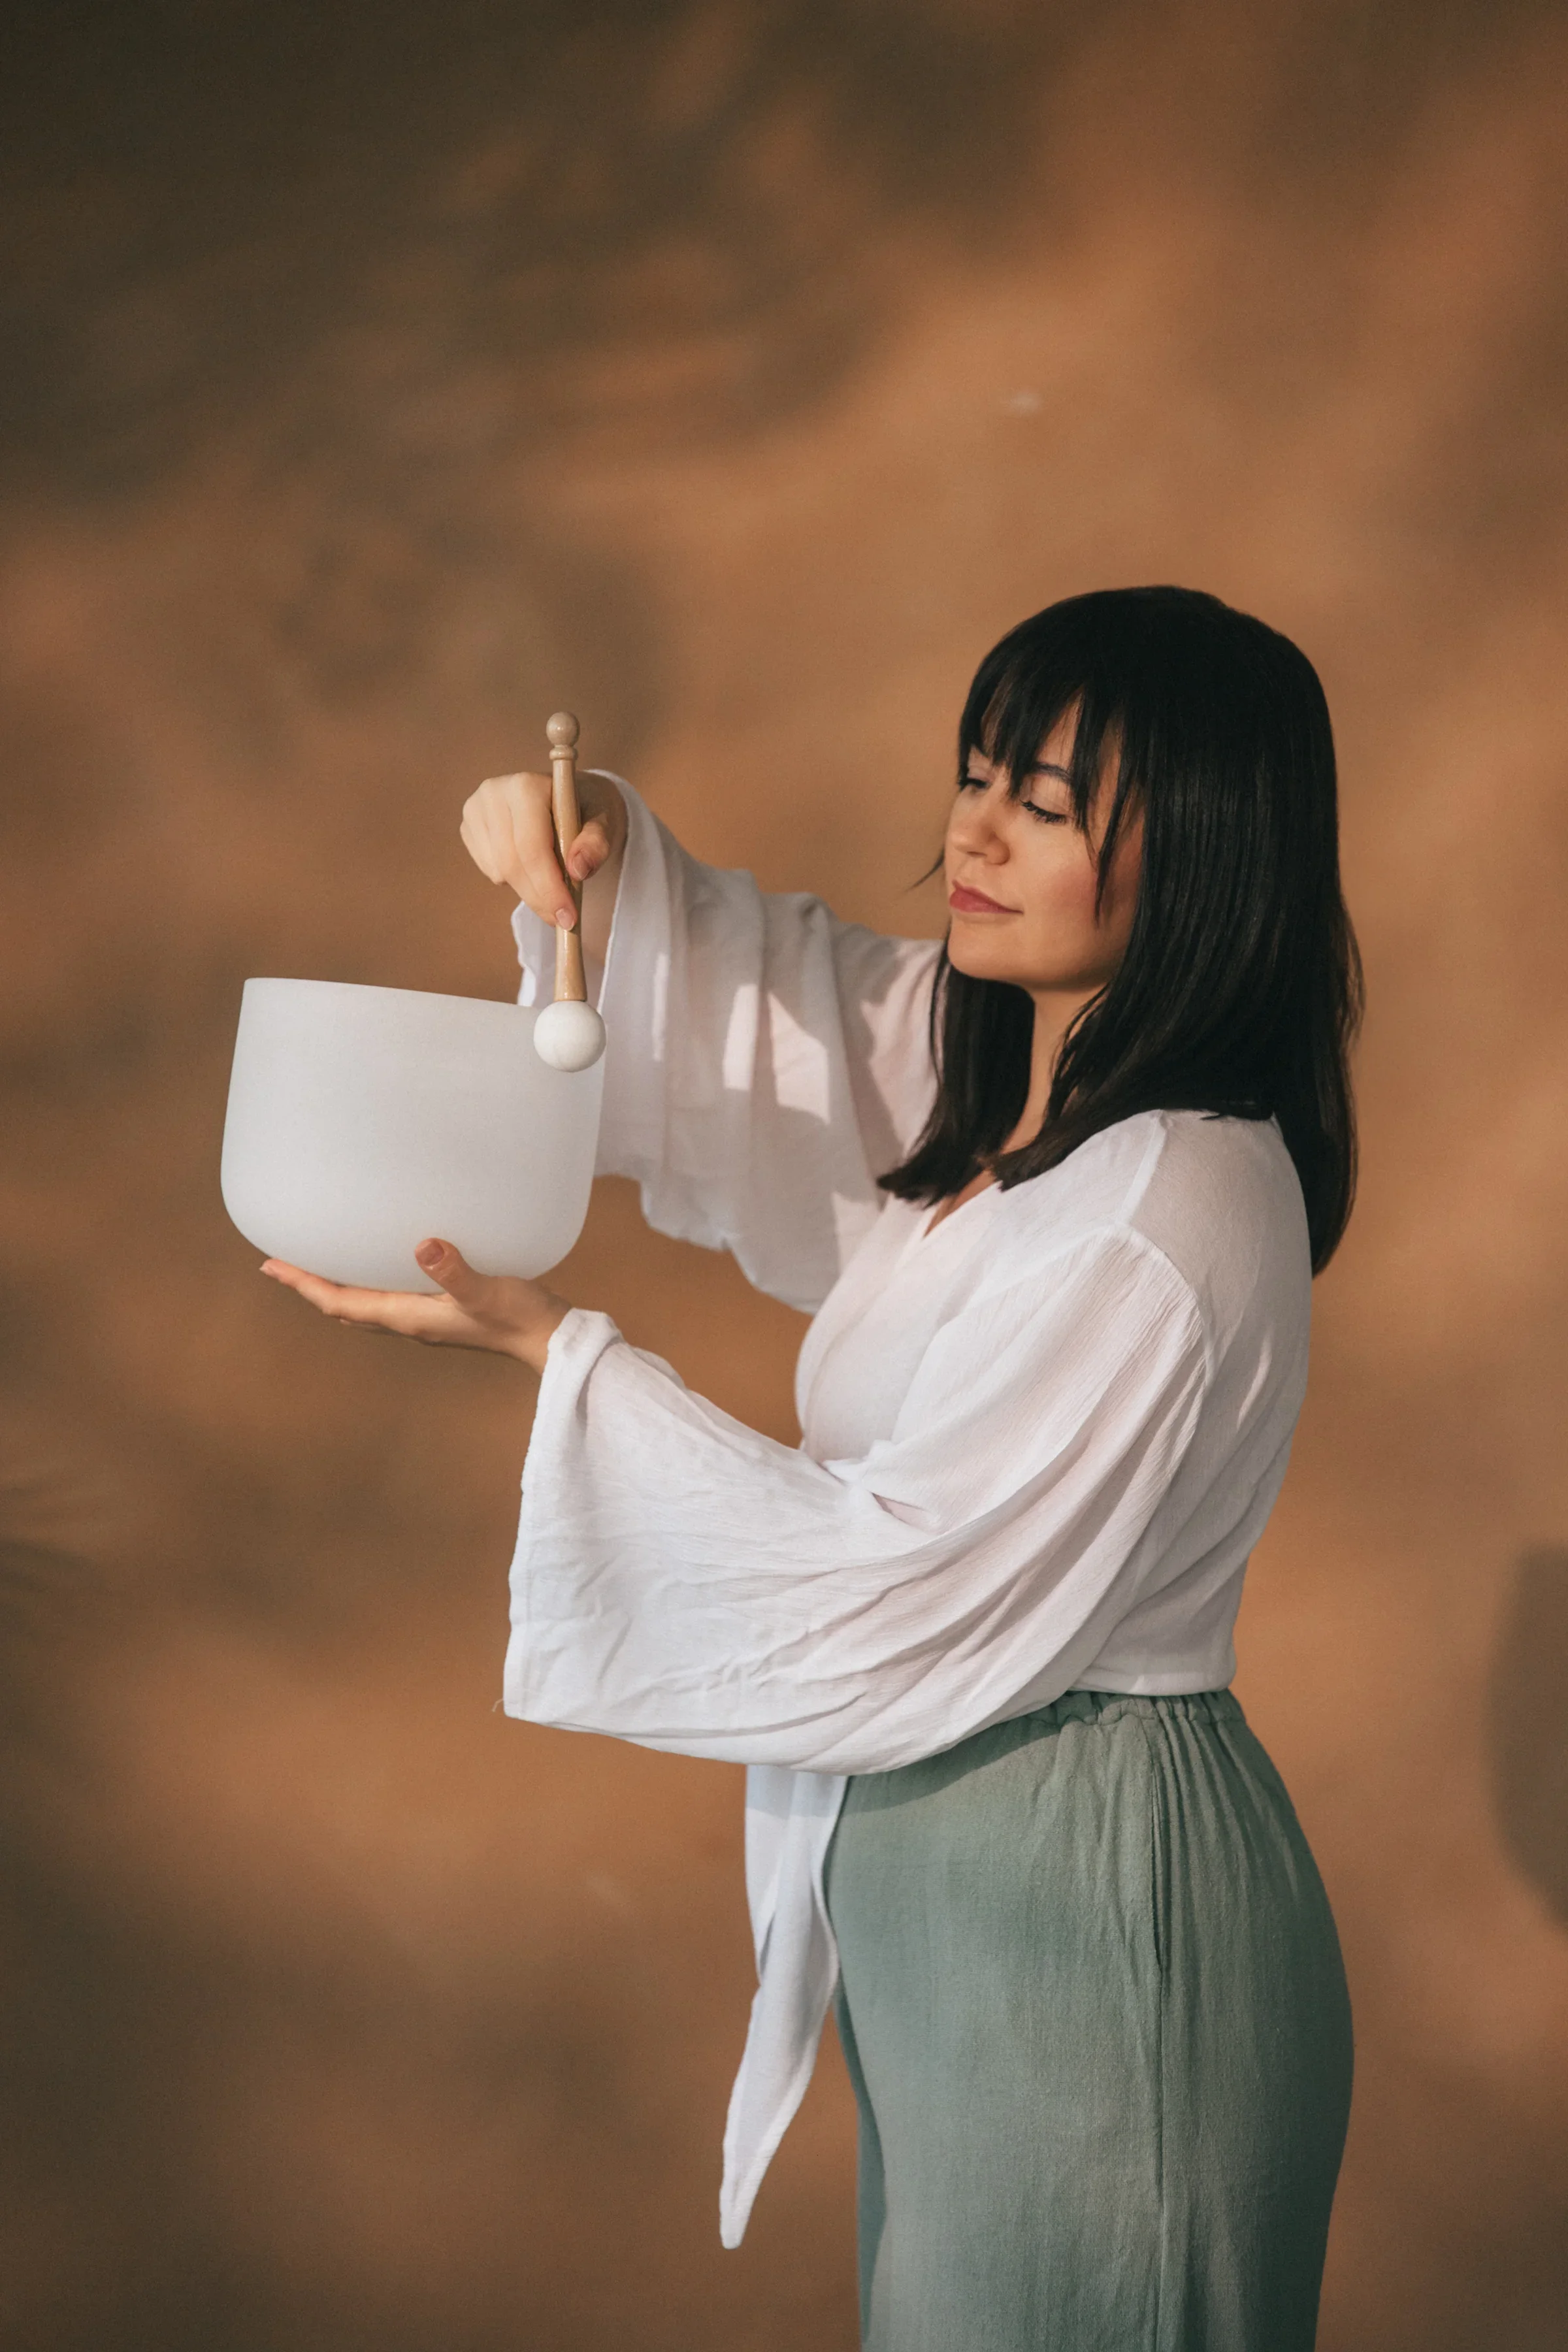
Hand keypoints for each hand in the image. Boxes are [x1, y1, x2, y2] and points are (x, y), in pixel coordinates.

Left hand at [260, 1240, 570, 1373]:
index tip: (271, 1265)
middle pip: (345, 1306)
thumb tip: (423, 1245)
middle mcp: (410, 1321)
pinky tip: (381, 1259)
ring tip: (319, 1261)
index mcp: (409, 1318)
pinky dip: (371, 1280)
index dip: (305, 1284)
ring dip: (338, 1285)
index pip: (342, 1303)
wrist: (551, 1341)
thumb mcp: (487, 1290)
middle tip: (281, 1262)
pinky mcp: (444, 1310)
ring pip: (367, 1303)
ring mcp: (426, 1318)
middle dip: (311, 1286)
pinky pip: (391, 1296)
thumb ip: (455, 1271)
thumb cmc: (521, 1317)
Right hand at [460, 766, 626, 962]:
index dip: (549, 887)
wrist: (566, 797)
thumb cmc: (586, 810)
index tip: (568, 917)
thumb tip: (578, 870)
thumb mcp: (603, 823)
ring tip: (552, 880)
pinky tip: (529, 864)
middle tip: (562, 919)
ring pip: (499, 871)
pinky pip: (489, 870)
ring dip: (528, 888)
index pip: (531, 847)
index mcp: (526, 786)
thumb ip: (596, 845)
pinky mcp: (468, 827)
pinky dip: (513, 879)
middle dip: (539, 897)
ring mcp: (476, 809)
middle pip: (511, 863)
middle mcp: (494, 793)